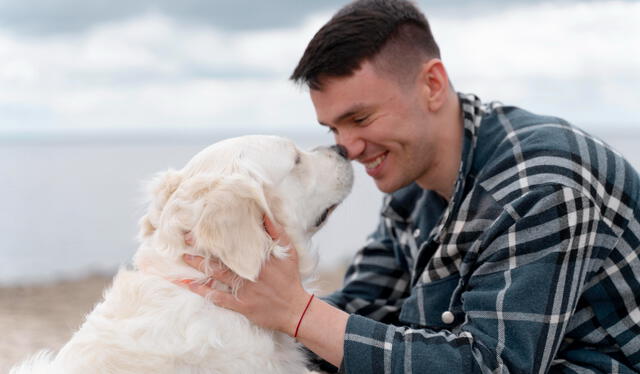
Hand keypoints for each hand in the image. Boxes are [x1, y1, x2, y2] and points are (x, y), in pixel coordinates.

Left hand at [179, 215, 310, 335]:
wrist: (295, 309)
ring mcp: (243, 288)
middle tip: (185, 239)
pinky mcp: (240, 304)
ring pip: (216, 274)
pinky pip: (217, 297)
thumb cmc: (290, 278)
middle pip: (221, 256)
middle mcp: (249, 271)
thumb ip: (276, 232)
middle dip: (202, 248)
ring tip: (184, 257)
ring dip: (199, 266)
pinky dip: (202, 291)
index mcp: (259, 256)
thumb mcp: (288, 252)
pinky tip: (188, 285)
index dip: (217, 234)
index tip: (202, 226)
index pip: (234, 242)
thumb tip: (264, 213)